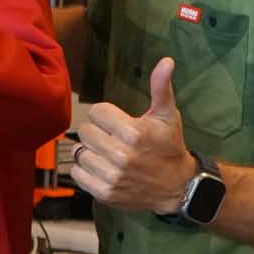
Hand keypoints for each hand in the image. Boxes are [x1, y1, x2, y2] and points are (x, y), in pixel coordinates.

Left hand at [70, 57, 199, 214]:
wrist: (177, 186)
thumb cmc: (169, 147)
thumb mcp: (167, 115)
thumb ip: (161, 87)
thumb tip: (166, 61)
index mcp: (133, 132)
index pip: (96, 112)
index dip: (105, 115)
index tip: (116, 122)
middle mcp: (121, 155)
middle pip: (85, 131)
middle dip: (97, 132)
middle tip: (112, 138)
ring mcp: (112, 176)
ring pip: (79, 152)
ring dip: (90, 151)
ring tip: (107, 153)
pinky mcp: (104, 192)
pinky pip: (77, 173)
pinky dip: (85, 170)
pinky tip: (102, 167)